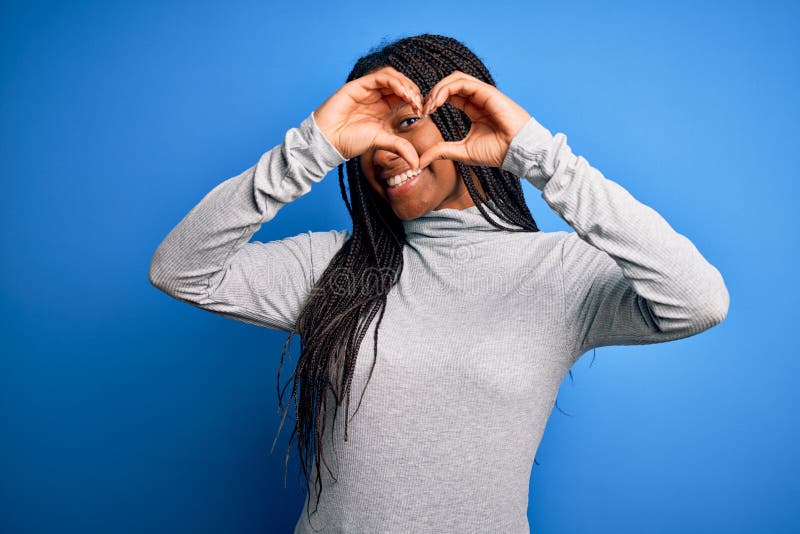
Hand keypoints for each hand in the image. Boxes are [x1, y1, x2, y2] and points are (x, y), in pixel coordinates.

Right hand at [313, 66, 424, 168]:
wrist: (329, 140)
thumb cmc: (350, 141)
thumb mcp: (382, 142)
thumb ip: (400, 147)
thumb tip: (417, 163)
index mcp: (383, 108)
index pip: (404, 96)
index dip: (416, 100)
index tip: (423, 111)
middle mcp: (376, 97)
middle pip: (400, 83)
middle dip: (413, 91)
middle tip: (419, 104)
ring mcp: (367, 90)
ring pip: (392, 76)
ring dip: (405, 84)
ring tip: (412, 98)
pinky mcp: (358, 85)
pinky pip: (380, 76)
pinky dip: (394, 81)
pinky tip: (402, 92)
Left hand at [417, 71, 531, 168]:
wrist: (516, 153)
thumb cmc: (496, 152)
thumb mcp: (461, 152)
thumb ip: (441, 151)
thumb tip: (419, 161)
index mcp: (473, 108)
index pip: (449, 95)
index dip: (433, 101)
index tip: (423, 114)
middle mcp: (478, 98)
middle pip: (450, 84)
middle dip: (432, 93)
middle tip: (422, 108)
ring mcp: (483, 93)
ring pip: (455, 78)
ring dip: (438, 89)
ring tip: (429, 105)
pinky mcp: (487, 92)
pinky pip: (463, 82)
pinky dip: (447, 88)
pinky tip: (438, 102)